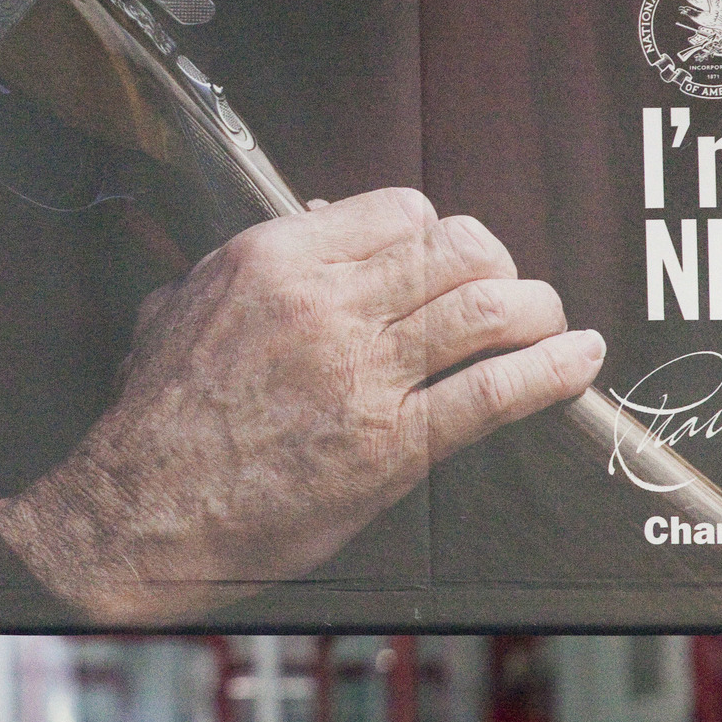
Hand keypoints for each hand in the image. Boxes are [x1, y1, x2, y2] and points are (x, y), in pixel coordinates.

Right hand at [0, 187, 603, 621]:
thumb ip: (235, 270)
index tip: (443, 253)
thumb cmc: (154, 420)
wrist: (142, 510)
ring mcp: (365, 373)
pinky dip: (552, 371)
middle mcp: (327, 304)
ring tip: (549, 320)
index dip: (435, 230)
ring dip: (535, 309)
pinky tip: (579, 358)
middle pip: (457, 250)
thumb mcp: (177, 310)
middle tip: (503, 286)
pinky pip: (495, 392)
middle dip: (495, 262)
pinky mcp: (393, 445)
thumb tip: (289, 234)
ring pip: (488, 309)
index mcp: (275, 260)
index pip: (399, 210)